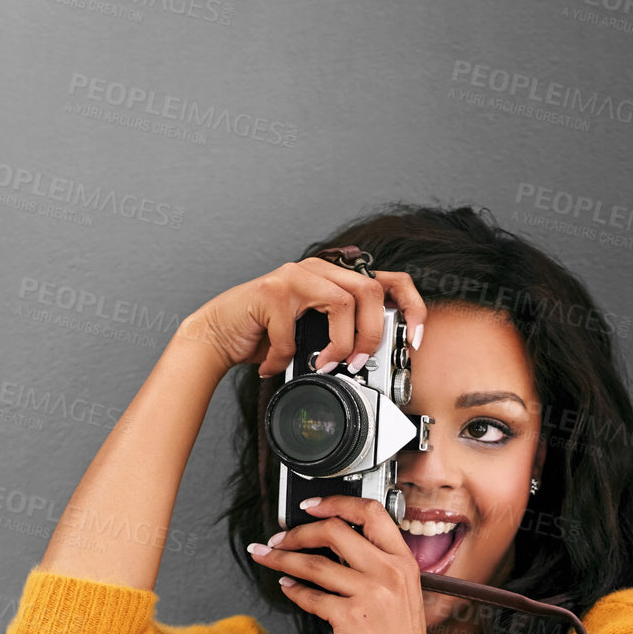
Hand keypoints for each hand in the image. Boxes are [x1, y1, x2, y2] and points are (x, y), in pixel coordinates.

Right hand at [175, 257, 426, 379]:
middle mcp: (317, 269)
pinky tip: (273, 363)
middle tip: (359, 363)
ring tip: (325, 365)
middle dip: (371, 335)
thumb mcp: (311, 335)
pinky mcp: (271, 292)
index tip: (415, 339)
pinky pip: (294, 331)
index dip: (410, 306)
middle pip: (370, 290)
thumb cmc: (263, 335)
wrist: (217, 335)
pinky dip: (284, 356)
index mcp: (333, 277)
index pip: (387, 280)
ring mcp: (294, 276)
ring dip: (339, 343)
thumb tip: (372, 358)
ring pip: (342, 302)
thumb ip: (340, 333)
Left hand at [247, 495, 447, 633]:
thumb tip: (334, 551)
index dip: (336, 502)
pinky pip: (312, 596)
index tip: (311, 504)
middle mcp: (390, 573)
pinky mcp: (351, 619)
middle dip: (298, 531)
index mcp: (405, 563)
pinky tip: (286, 588)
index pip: (371, 513)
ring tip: (267, 557)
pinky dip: (293, 591)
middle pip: (335, 530)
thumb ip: (377, 571)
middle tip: (279, 537)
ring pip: (314, 564)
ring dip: (283, 559)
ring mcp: (371, 595)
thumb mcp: (401, 600)